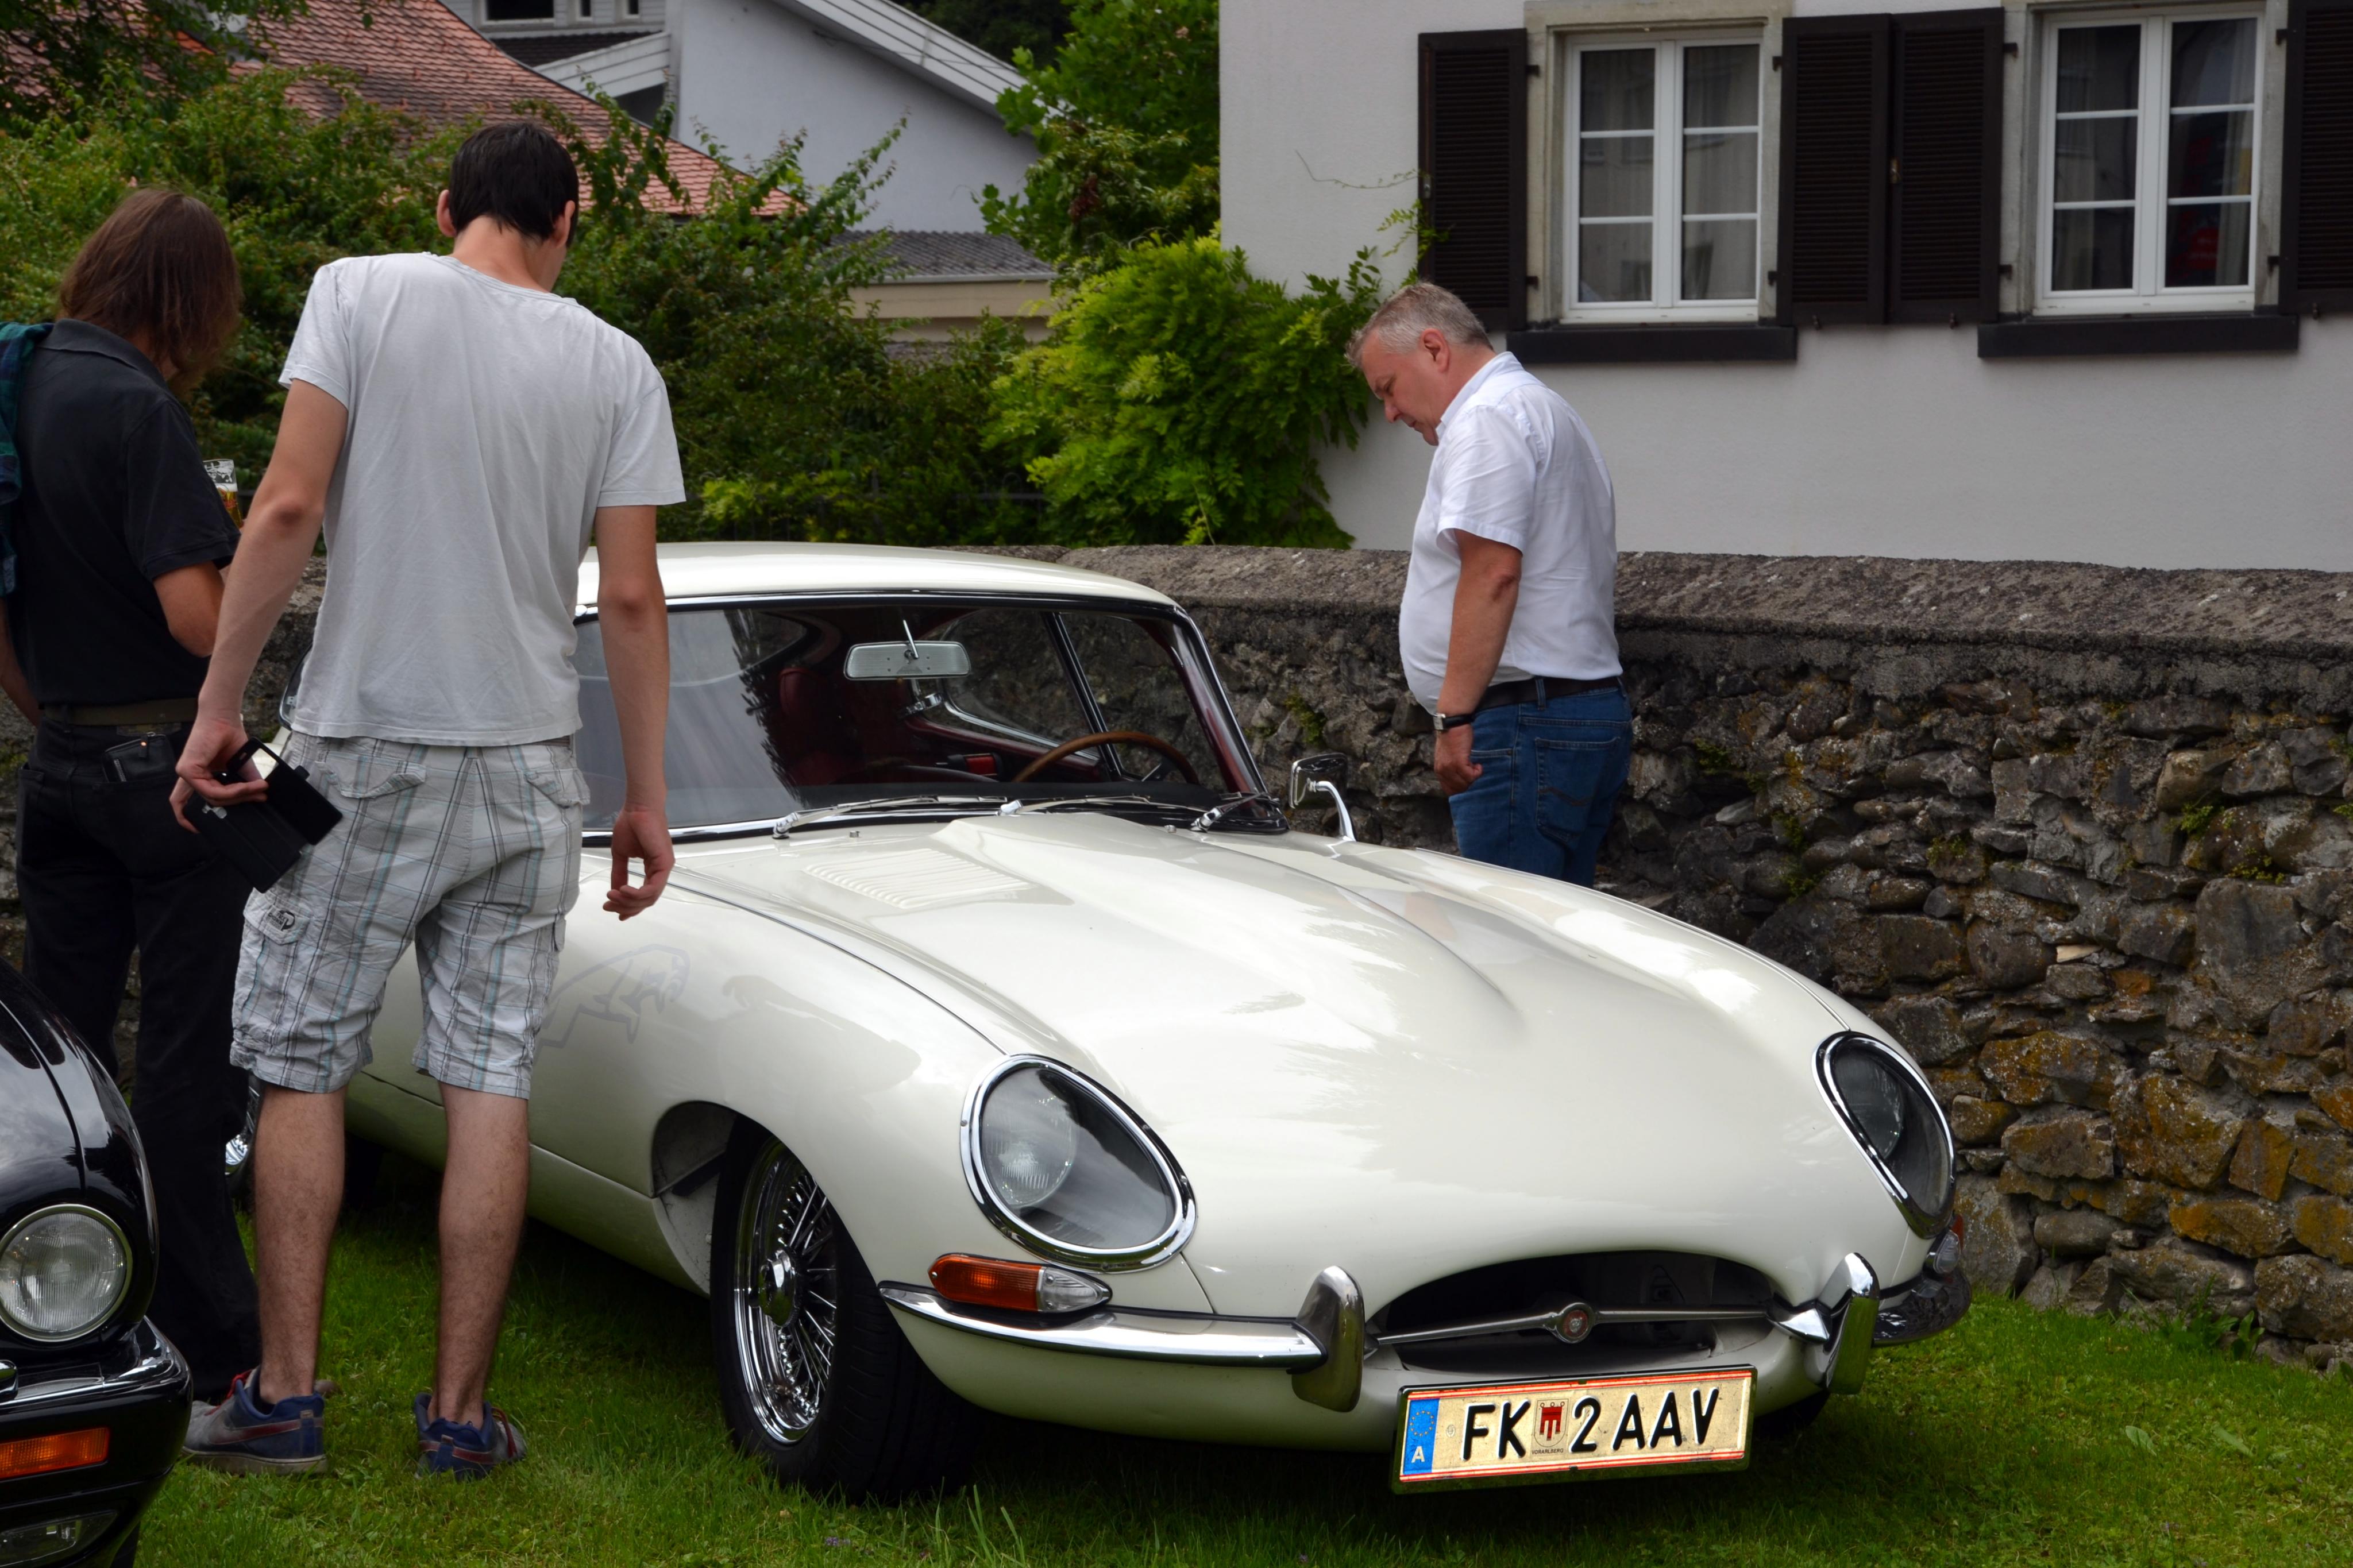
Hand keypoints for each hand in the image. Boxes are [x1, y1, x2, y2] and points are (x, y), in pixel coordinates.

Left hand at [170, 714, 264, 830]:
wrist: (224, 718)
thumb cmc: (229, 736)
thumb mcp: (240, 765)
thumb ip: (245, 782)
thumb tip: (260, 796)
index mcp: (198, 775)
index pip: (183, 800)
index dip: (186, 817)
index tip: (196, 829)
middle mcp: (189, 776)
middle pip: (210, 802)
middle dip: (238, 802)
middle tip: (259, 797)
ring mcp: (186, 773)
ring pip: (214, 798)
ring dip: (239, 795)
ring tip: (258, 790)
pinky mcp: (187, 770)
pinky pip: (211, 791)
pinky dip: (232, 791)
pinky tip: (247, 787)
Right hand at [605, 803, 672, 918]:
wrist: (637, 808)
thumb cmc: (631, 825)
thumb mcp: (621, 855)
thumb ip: (619, 874)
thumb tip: (615, 891)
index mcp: (653, 869)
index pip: (644, 895)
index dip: (629, 906)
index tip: (612, 910)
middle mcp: (660, 871)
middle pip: (646, 900)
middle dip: (625, 906)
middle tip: (608, 905)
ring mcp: (664, 868)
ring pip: (649, 898)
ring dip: (628, 901)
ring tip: (612, 896)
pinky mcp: (664, 864)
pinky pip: (652, 888)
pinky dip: (636, 893)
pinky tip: (622, 890)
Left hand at [1434, 724, 1483, 795]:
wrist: (1453, 724)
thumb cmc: (1452, 737)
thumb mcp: (1447, 756)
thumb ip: (1449, 767)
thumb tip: (1459, 777)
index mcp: (1439, 770)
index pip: (1449, 790)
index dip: (1460, 786)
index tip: (1467, 777)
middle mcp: (1442, 771)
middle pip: (1458, 789)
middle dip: (1468, 782)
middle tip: (1472, 770)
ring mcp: (1450, 767)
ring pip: (1465, 783)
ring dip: (1474, 776)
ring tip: (1474, 765)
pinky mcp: (1459, 762)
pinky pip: (1471, 776)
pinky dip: (1478, 772)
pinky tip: (1478, 764)